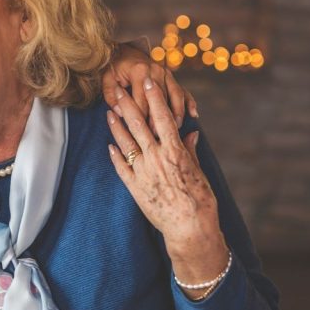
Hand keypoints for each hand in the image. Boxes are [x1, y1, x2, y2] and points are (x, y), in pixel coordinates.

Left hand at [102, 43, 198, 127]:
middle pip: (161, 100)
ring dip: (177, 113)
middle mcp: (156, 71)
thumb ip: (111, 96)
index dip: (142, 119)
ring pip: (176, 95)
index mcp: (139, 72)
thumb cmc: (114, 68)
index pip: (142, 100)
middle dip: (159, 120)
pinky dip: (189, 102)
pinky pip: (183, 90)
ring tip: (176, 128)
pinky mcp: (171, 77)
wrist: (125, 51)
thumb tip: (120, 113)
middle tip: (158, 138)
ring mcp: (166, 73)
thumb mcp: (107, 79)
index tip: (141, 134)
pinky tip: (194, 114)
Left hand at [106, 77, 227, 295]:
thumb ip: (190, 150)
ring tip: (108, 112)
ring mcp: (143, 172)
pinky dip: (115, 155)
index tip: (149, 81)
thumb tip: (190, 132)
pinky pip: (121, 167)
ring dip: (116, 126)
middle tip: (117, 89)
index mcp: (175, 151)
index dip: (155, 97)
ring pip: (125, 143)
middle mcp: (157, 158)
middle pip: (138, 125)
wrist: (190, 228)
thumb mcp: (198, 171)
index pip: (162, 117)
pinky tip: (109, 144)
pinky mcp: (134, 187)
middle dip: (127, 104)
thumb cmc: (200, 200)